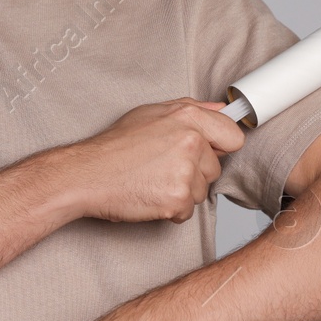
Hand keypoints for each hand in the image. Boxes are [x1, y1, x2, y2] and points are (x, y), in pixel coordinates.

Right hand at [61, 98, 245, 223]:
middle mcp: (191, 142)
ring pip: (202, 191)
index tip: (206, 152)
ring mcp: (185, 172)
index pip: (233, 136)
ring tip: (152, 180)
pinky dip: (170, 209)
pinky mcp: (177, 199)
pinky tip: (149, 194)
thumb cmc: (115, 146)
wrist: (87, 175)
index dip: (219, 147)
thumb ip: (192, 109)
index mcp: (187, 117)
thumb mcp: (152, 113)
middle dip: (194, 172)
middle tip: (161, 167)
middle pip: (215, 168)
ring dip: (181, 191)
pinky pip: (187, 211)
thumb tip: (221, 111)